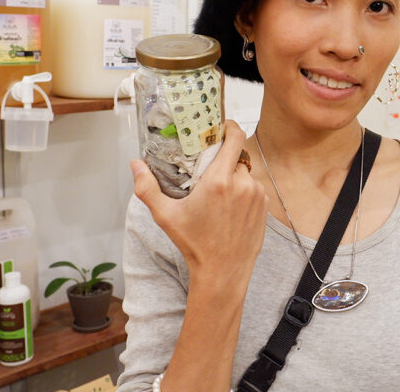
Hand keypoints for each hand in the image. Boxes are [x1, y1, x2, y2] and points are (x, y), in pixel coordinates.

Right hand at [131, 121, 267, 291]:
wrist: (222, 272)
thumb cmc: (194, 244)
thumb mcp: (166, 216)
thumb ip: (147, 187)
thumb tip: (135, 164)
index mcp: (220, 180)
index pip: (235, 137)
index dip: (229, 127)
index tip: (220, 127)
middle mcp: (243, 184)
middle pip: (237, 155)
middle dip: (224, 158)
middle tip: (210, 166)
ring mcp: (257, 195)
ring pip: (246, 173)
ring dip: (234, 176)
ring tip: (218, 193)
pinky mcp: (264, 207)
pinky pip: (254, 188)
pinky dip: (243, 191)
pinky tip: (229, 207)